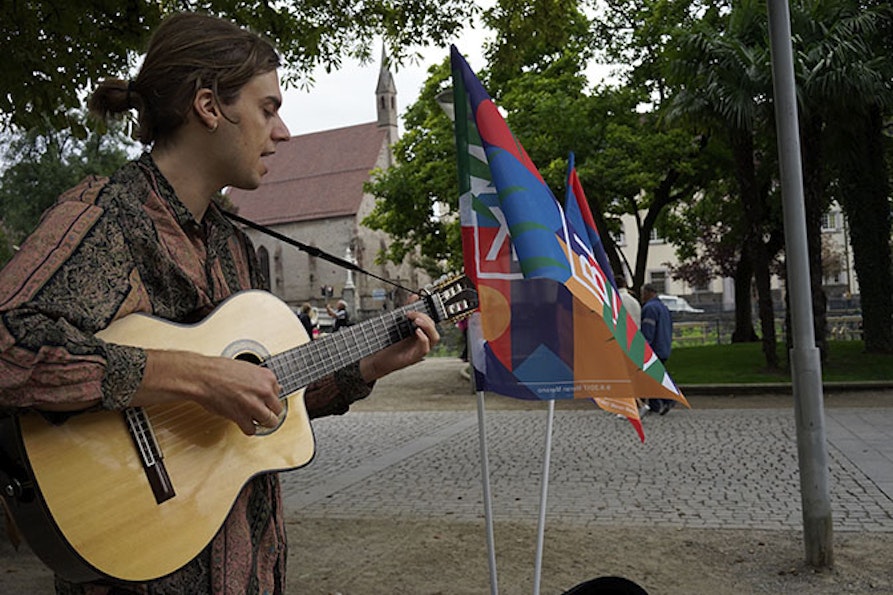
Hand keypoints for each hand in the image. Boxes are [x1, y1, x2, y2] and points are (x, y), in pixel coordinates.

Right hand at [133, 350, 283, 435]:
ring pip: (270, 422)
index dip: (269, 397)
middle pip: (277, 409)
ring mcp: (254, 405)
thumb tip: (272, 388)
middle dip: (269, 411)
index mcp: (267, 377)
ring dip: (262, 422)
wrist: (202, 376)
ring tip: (254, 419)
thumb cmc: (219, 370)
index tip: (262, 399)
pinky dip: (247, 428)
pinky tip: (242, 422)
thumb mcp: (247, 368)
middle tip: (260, 411)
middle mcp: (264, 391)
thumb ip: (261, 380)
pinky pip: (252, 430)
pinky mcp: (242, 417)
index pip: (278, 393)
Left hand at [359, 310, 438, 381]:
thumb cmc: (388, 343)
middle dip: (424, 317)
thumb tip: (414, 297)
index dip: (425, 312)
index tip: (415, 305)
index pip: (430, 320)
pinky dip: (423, 339)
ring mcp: (420, 349)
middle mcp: (422, 340)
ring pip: (434, 337)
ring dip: (427, 327)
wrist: (378, 358)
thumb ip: (406, 310)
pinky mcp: (415, 357)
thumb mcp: (397, 324)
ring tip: (416, 320)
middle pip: (433, 327)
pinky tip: (417, 331)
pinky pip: (425, 348)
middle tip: (411, 314)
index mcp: (420, 332)